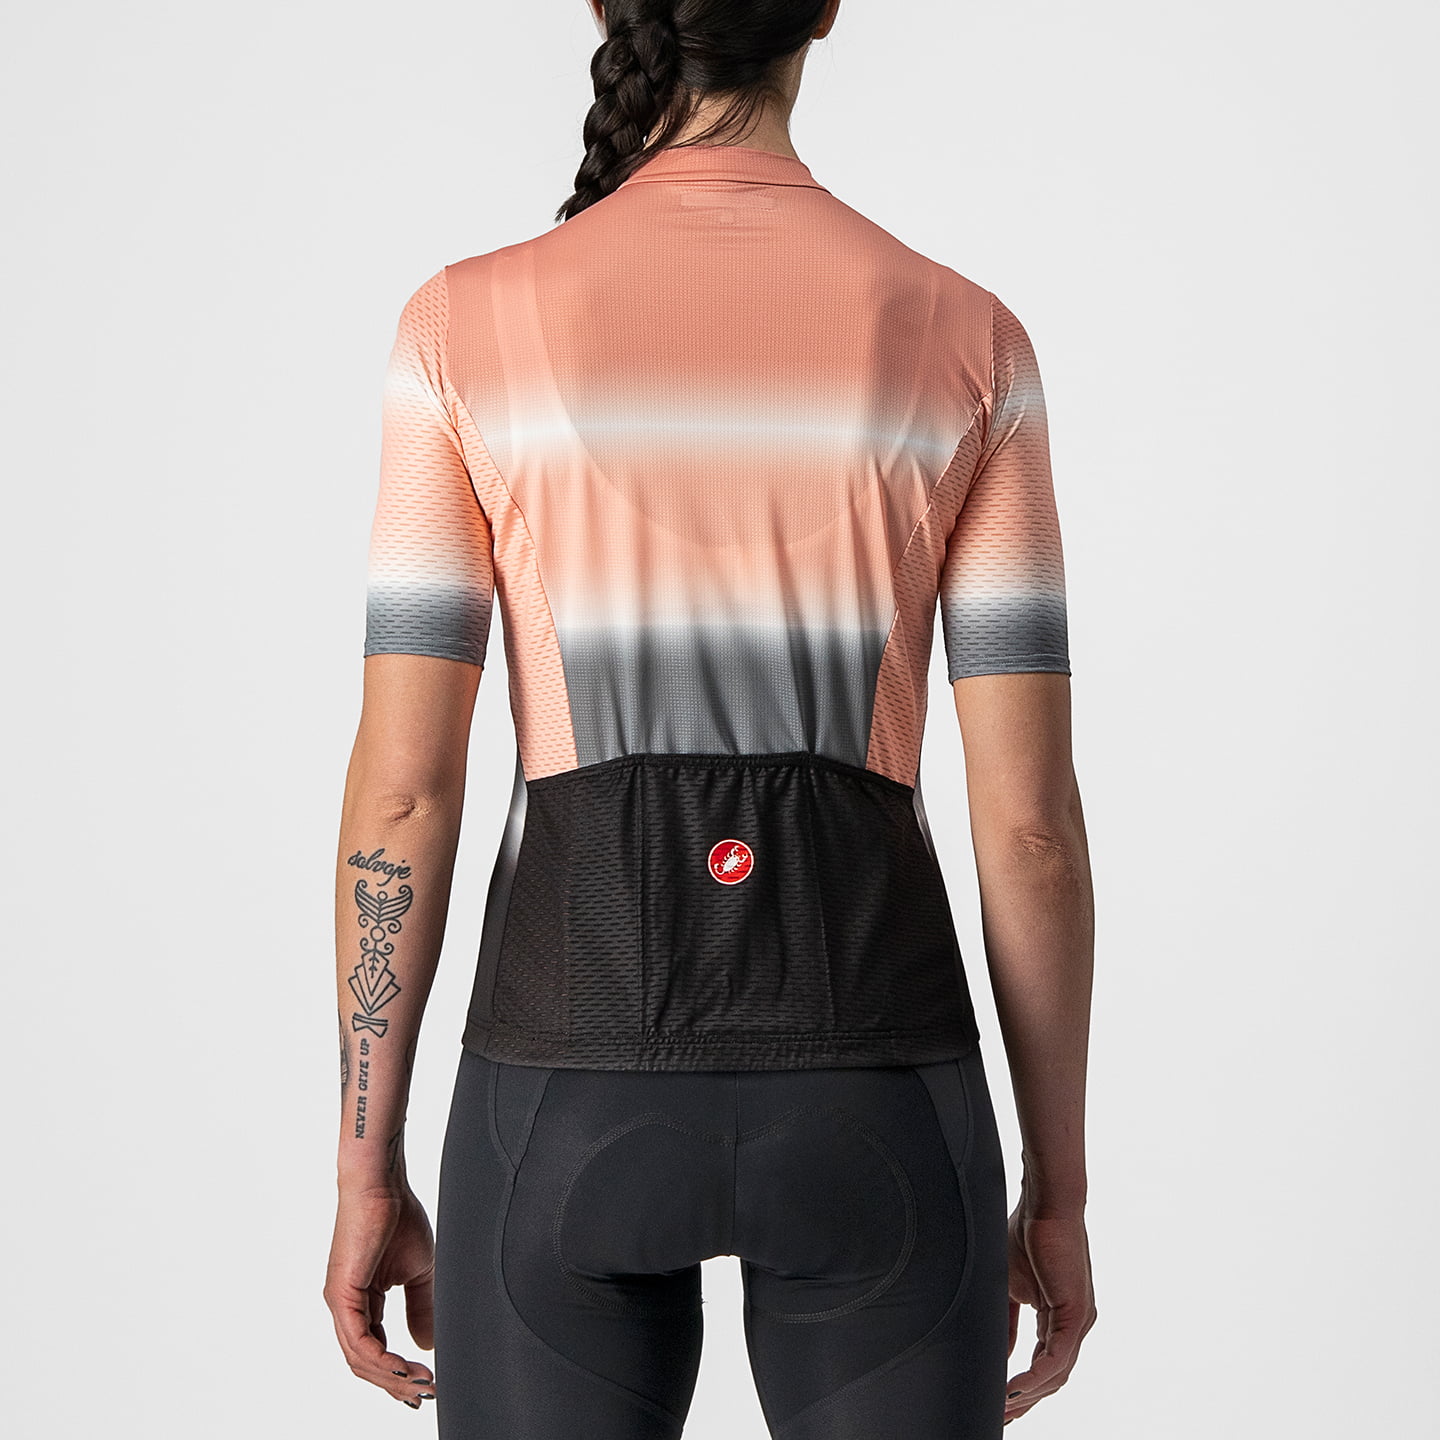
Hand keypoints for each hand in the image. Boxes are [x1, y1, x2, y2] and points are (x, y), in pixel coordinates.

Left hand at [324, 1185, 437, 1409]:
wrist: (383, 1184)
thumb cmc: (398, 1215)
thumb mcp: (419, 1270)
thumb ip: (421, 1306)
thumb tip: (426, 1344)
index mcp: (362, 1302)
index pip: (375, 1351)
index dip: (399, 1373)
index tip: (427, 1384)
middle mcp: (346, 1307)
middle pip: (366, 1364)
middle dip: (396, 1385)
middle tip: (426, 1394)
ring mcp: (340, 1303)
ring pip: (360, 1359)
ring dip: (391, 1378)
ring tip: (421, 1384)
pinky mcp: (341, 1295)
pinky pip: (358, 1342)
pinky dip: (381, 1361)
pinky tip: (402, 1369)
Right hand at [1003, 1207, 1096, 1423]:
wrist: (1045, 1204)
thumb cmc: (1027, 1235)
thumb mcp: (1010, 1286)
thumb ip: (1008, 1322)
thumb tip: (1003, 1353)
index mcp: (1060, 1319)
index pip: (1044, 1365)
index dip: (1023, 1389)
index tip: (1000, 1403)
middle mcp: (1074, 1326)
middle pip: (1052, 1379)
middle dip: (1025, 1402)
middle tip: (1001, 1419)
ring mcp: (1079, 1322)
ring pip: (1056, 1375)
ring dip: (1028, 1396)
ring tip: (1002, 1408)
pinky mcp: (1076, 1314)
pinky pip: (1056, 1359)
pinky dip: (1034, 1378)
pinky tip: (1013, 1389)